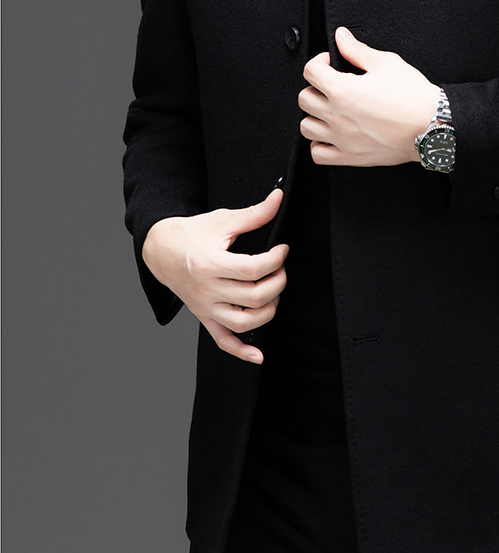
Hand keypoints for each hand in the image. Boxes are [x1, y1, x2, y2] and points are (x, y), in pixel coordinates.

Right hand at [141, 188, 287, 363]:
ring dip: (269, 311)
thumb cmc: (193, 234)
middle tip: (281, 269)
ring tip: (274, 293)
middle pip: (254, 297)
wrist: (161, 250)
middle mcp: (207, 289)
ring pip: (244, 322)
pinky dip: (241, 351)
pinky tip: (258, 355)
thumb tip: (280, 197)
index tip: (283, 250)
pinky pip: (223, 341)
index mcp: (210, 263)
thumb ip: (254, 213)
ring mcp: (205, 307)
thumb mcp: (222, 220)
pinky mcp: (204, 317)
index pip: (253, 269)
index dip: (275, 260)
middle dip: (278, 283)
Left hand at [298, 26, 439, 166]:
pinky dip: (319, 144)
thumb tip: (342, 37)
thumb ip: (357, 50)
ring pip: (306, 127)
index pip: (310, 71)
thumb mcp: (387, 63)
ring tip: (330, 110)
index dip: (319, 62)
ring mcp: (342, 138)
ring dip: (314, 116)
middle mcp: (337, 116)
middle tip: (330, 86)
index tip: (330, 63)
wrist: (432, 126)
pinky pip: (318, 154)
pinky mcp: (351, 156)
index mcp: (342, 90)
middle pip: (304, 98)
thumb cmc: (413, 98)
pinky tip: (331, 135)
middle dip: (315, 88)